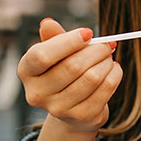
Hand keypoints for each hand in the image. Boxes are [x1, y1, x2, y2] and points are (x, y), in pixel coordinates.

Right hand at [18, 18, 121, 133]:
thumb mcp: (57, 54)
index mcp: (26, 71)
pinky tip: (113, 69)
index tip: (88, 33)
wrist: (73, 109)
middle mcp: (37, 93)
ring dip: (106, 62)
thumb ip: (54, 38)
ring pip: (91, 77)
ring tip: (108, 57)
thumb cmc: (64, 72)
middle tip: (107, 45)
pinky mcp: (81, 116)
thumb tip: (47, 23)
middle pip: (72, 66)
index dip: (68, 42)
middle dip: (95, 51)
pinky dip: (114, 75)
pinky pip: (105, 89)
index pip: (42, 55)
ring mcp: (58, 108)